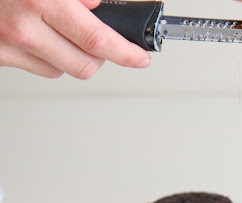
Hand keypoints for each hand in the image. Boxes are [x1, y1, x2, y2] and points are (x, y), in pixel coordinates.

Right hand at [0, 0, 150, 78]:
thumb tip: (100, 6)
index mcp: (42, 0)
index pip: (97, 39)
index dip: (126, 52)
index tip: (140, 58)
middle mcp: (23, 28)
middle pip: (85, 65)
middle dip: (100, 55)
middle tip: (99, 38)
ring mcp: (7, 45)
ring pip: (62, 69)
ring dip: (70, 54)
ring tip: (59, 28)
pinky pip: (36, 67)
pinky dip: (44, 55)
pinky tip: (36, 33)